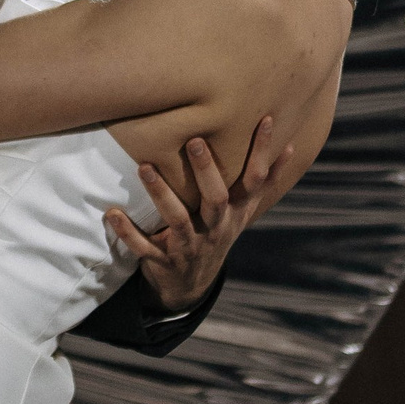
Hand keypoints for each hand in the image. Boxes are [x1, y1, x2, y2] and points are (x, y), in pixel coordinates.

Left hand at [103, 117, 296, 311]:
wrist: (191, 284)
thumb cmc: (217, 233)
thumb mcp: (242, 212)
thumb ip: (261, 182)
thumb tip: (291, 146)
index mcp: (235, 214)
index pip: (255, 181)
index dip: (263, 152)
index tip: (265, 119)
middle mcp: (216, 229)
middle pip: (216, 199)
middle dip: (206, 171)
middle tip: (194, 142)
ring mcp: (189, 246)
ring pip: (177, 220)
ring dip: (161, 193)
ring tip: (144, 168)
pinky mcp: (163, 260)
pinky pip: (144, 247)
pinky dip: (127, 232)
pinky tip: (112, 213)